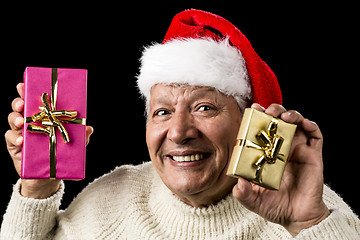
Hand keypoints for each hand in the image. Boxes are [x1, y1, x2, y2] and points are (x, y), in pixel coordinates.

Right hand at [5, 83, 93, 198]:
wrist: (50, 177)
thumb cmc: (60, 155)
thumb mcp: (73, 144)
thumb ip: (81, 136)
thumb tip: (89, 128)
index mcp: (42, 118)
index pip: (33, 101)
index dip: (26, 92)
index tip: (23, 85)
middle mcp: (29, 123)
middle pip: (19, 107)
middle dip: (18, 102)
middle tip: (22, 103)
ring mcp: (21, 134)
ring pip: (13, 120)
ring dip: (16, 118)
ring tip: (22, 121)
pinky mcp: (15, 147)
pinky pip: (11, 139)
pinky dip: (15, 138)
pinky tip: (22, 140)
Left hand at [232, 103, 329, 236]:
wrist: (297, 218)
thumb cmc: (274, 206)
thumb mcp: (253, 200)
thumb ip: (243, 193)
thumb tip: (238, 182)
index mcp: (266, 153)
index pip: (261, 129)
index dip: (258, 117)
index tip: (253, 108)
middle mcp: (281, 148)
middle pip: (279, 121)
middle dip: (274, 111)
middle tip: (269, 111)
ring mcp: (298, 150)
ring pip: (297, 123)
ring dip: (292, 114)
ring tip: (285, 116)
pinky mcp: (313, 155)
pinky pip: (316, 136)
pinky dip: (311, 126)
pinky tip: (305, 124)